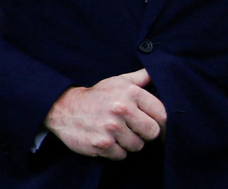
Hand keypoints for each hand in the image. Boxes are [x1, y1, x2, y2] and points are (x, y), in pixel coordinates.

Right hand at [44, 69, 166, 159]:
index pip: (162, 114)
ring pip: (137, 145)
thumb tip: (158, 72)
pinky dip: (117, 151)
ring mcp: (112, 127)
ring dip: (130, 143)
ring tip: (119, 134)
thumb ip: (141, 77)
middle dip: (146, 133)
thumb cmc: (97, 96)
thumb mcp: (118, 81)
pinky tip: (109, 141)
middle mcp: (123, 109)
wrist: (65, 108)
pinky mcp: (101, 144)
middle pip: (152, 132)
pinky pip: (121, 155)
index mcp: (131, 92)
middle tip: (135, 130)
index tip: (156, 124)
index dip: (161, 122)